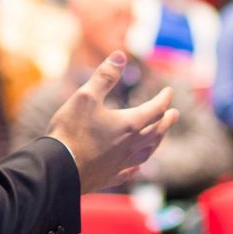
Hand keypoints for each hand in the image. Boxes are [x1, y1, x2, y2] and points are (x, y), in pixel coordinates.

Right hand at [46, 52, 178, 194]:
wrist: (58, 169)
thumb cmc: (71, 131)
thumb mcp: (86, 96)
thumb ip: (105, 76)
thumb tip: (120, 55)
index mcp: (129, 125)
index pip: (154, 109)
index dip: (163, 99)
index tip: (169, 91)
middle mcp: (130, 146)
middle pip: (156, 132)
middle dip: (166, 121)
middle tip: (174, 114)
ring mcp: (121, 163)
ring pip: (147, 153)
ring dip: (157, 142)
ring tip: (160, 137)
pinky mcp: (109, 177)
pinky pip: (130, 171)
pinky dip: (138, 165)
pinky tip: (138, 166)